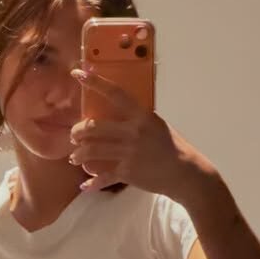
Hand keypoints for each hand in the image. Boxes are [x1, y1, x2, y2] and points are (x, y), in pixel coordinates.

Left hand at [69, 65, 210, 197]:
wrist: (185, 173)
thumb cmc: (173, 147)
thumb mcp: (157, 125)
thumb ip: (137, 120)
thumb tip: (118, 113)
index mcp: (142, 116)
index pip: (115, 94)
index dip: (95, 83)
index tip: (78, 73)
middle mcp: (133, 132)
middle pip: (95, 127)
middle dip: (78, 132)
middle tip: (74, 136)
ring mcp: (129, 153)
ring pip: (93, 151)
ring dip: (79, 155)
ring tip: (75, 158)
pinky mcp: (128, 172)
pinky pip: (104, 177)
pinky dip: (93, 183)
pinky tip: (84, 185)